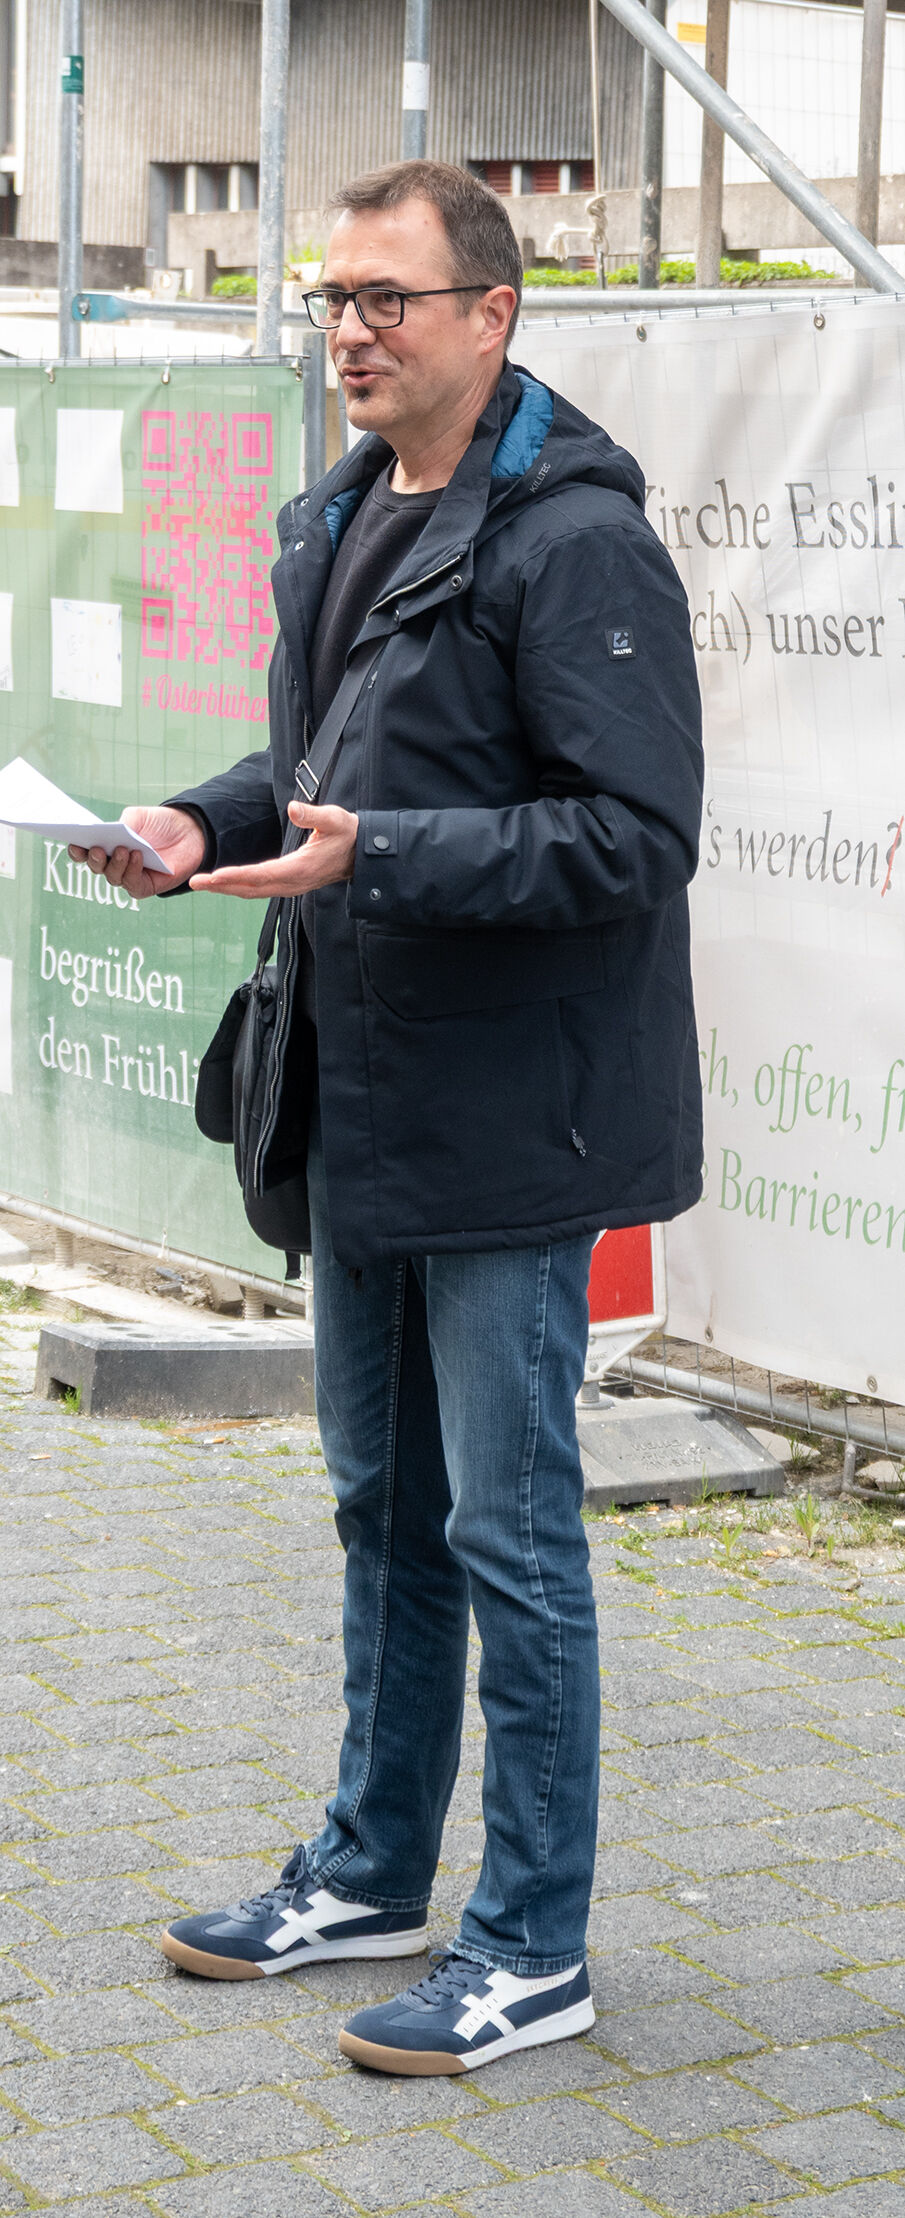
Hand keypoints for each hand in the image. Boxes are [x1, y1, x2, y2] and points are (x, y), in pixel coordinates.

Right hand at [68, 806, 206, 901]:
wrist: (190, 831)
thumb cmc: (160, 823)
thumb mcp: (138, 817)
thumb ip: (123, 824)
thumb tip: (110, 833)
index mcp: (107, 845)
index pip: (85, 852)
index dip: (77, 850)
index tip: (74, 843)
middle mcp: (115, 863)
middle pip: (96, 867)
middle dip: (93, 858)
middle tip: (97, 848)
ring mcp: (130, 876)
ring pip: (113, 877)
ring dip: (115, 864)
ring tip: (123, 849)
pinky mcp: (146, 886)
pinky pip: (133, 885)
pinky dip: (132, 871)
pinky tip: (137, 857)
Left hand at [190, 801, 358, 898]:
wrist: (361, 853)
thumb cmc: (347, 833)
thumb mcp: (334, 818)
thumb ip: (313, 814)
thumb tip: (293, 808)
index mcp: (300, 869)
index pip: (262, 874)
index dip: (237, 876)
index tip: (215, 876)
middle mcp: (293, 882)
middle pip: (251, 888)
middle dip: (222, 886)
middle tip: (195, 882)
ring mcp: (291, 887)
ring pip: (253, 892)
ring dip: (227, 889)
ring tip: (202, 884)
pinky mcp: (290, 885)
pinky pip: (260, 890)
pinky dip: (239, 888)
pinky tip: (225, 884)